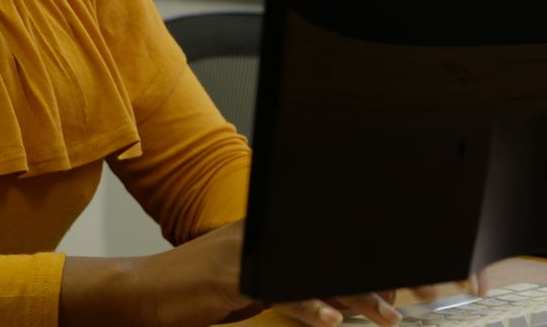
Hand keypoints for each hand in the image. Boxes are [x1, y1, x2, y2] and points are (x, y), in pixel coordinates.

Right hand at [60, 220, 455, 326]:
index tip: (397, 280)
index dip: (363, 261)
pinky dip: (308, 308)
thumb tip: (330, 293)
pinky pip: (279, 292)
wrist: (142, 293)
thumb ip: (284, 276)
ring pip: (313, 272)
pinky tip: (330, 320)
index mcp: (270, 228)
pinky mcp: (231, 279)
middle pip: (328, 253)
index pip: (325, 240)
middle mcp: (264, 233)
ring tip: (384, 314)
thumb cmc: (196, 287)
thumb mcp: (247, 277)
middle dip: (370, 277)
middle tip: (404, 297)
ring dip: (353, 297)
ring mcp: (248, 253)